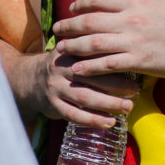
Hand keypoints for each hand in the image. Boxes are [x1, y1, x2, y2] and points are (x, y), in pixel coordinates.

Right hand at [0, 38, 137, 127]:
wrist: (29, 78)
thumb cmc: (63, 62)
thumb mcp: (73, 47)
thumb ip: (93, 44)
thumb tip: (128, 42)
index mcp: (70, 49)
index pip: (94, 53)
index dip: (115, 59)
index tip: (135, 65)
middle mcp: (62, 67)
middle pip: (92, 75)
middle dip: (116, 84)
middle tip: (136, 90)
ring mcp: (56, 86)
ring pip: (84, 96)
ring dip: (108, 103)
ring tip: (126, 107)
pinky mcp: (53, 104)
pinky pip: (74, 114)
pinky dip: (92, 120)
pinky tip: (108, 122)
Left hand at [52, 0, 164, 79]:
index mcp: (135, 0)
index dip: (80, 4)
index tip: (71, 8)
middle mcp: (131, 19)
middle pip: (90, 22)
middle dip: (69, 26)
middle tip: (57, 30)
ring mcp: (134, 42)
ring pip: (94, 44)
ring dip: (73, 47)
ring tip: (61, 48)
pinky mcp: (139, 62)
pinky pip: (107, 65)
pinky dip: (89, 67)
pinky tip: (78, 69)